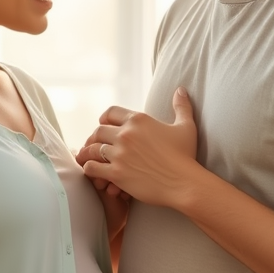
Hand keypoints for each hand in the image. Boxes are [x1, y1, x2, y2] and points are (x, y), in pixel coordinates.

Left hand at [76, 88, 198, 207]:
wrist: (184, 182)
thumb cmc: (186, 155)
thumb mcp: (186, 126)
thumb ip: (181, 106)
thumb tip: (180, 90)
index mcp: (139, 120)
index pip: (111, 112)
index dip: (105, 118)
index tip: (103, 124)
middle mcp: (126, 134)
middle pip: (98, 131)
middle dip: (95, 137)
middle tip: (94, 144)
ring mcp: (119, 154)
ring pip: (92, 149)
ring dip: (88, 153)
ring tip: (87, 157)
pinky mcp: (116, 172)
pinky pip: (92, 167)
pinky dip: (89, 168)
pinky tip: (92, 171)